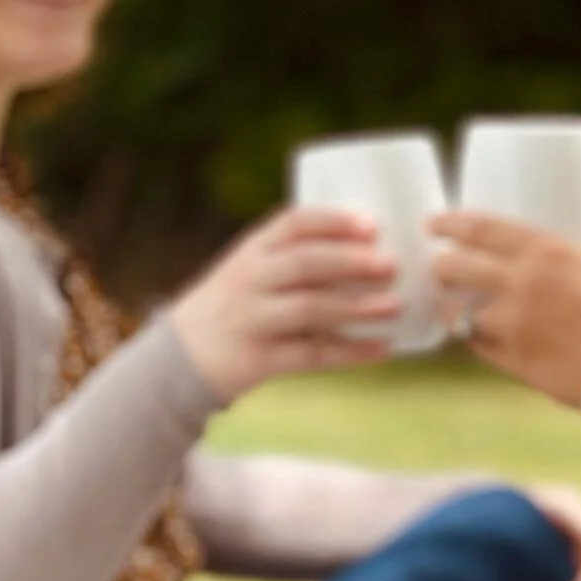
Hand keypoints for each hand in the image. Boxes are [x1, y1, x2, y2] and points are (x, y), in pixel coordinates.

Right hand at [170, 207, 400, 402]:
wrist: (185, 355)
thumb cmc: (237, 306)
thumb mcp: (254, 270)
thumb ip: (296, 258)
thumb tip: (372, 252)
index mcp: (252, 250)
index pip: (293, 223)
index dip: (334, 222)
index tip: (372, 225)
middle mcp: (250, 279)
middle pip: (305, 263)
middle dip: (351, 262)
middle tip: (391, 265)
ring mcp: (253, 319)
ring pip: (310, 308)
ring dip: (356, 306)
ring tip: (394, 305)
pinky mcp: (260, 358)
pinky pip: (313, 354)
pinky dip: (351, 352)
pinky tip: (382, 348)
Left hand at [431, 212, 580, 407]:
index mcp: (545, 254)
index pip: (481, 230)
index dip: (451, 224)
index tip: (433, 224)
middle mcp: (520, 287)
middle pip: (457, 271)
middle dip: (440, 267)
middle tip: (438, 266)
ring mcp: (513, 329)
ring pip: (460, 316)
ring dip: (450, 309)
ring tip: (451, 307)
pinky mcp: (516, 365)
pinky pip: (479, 349)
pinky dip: (472, 341)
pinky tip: (473, 337)